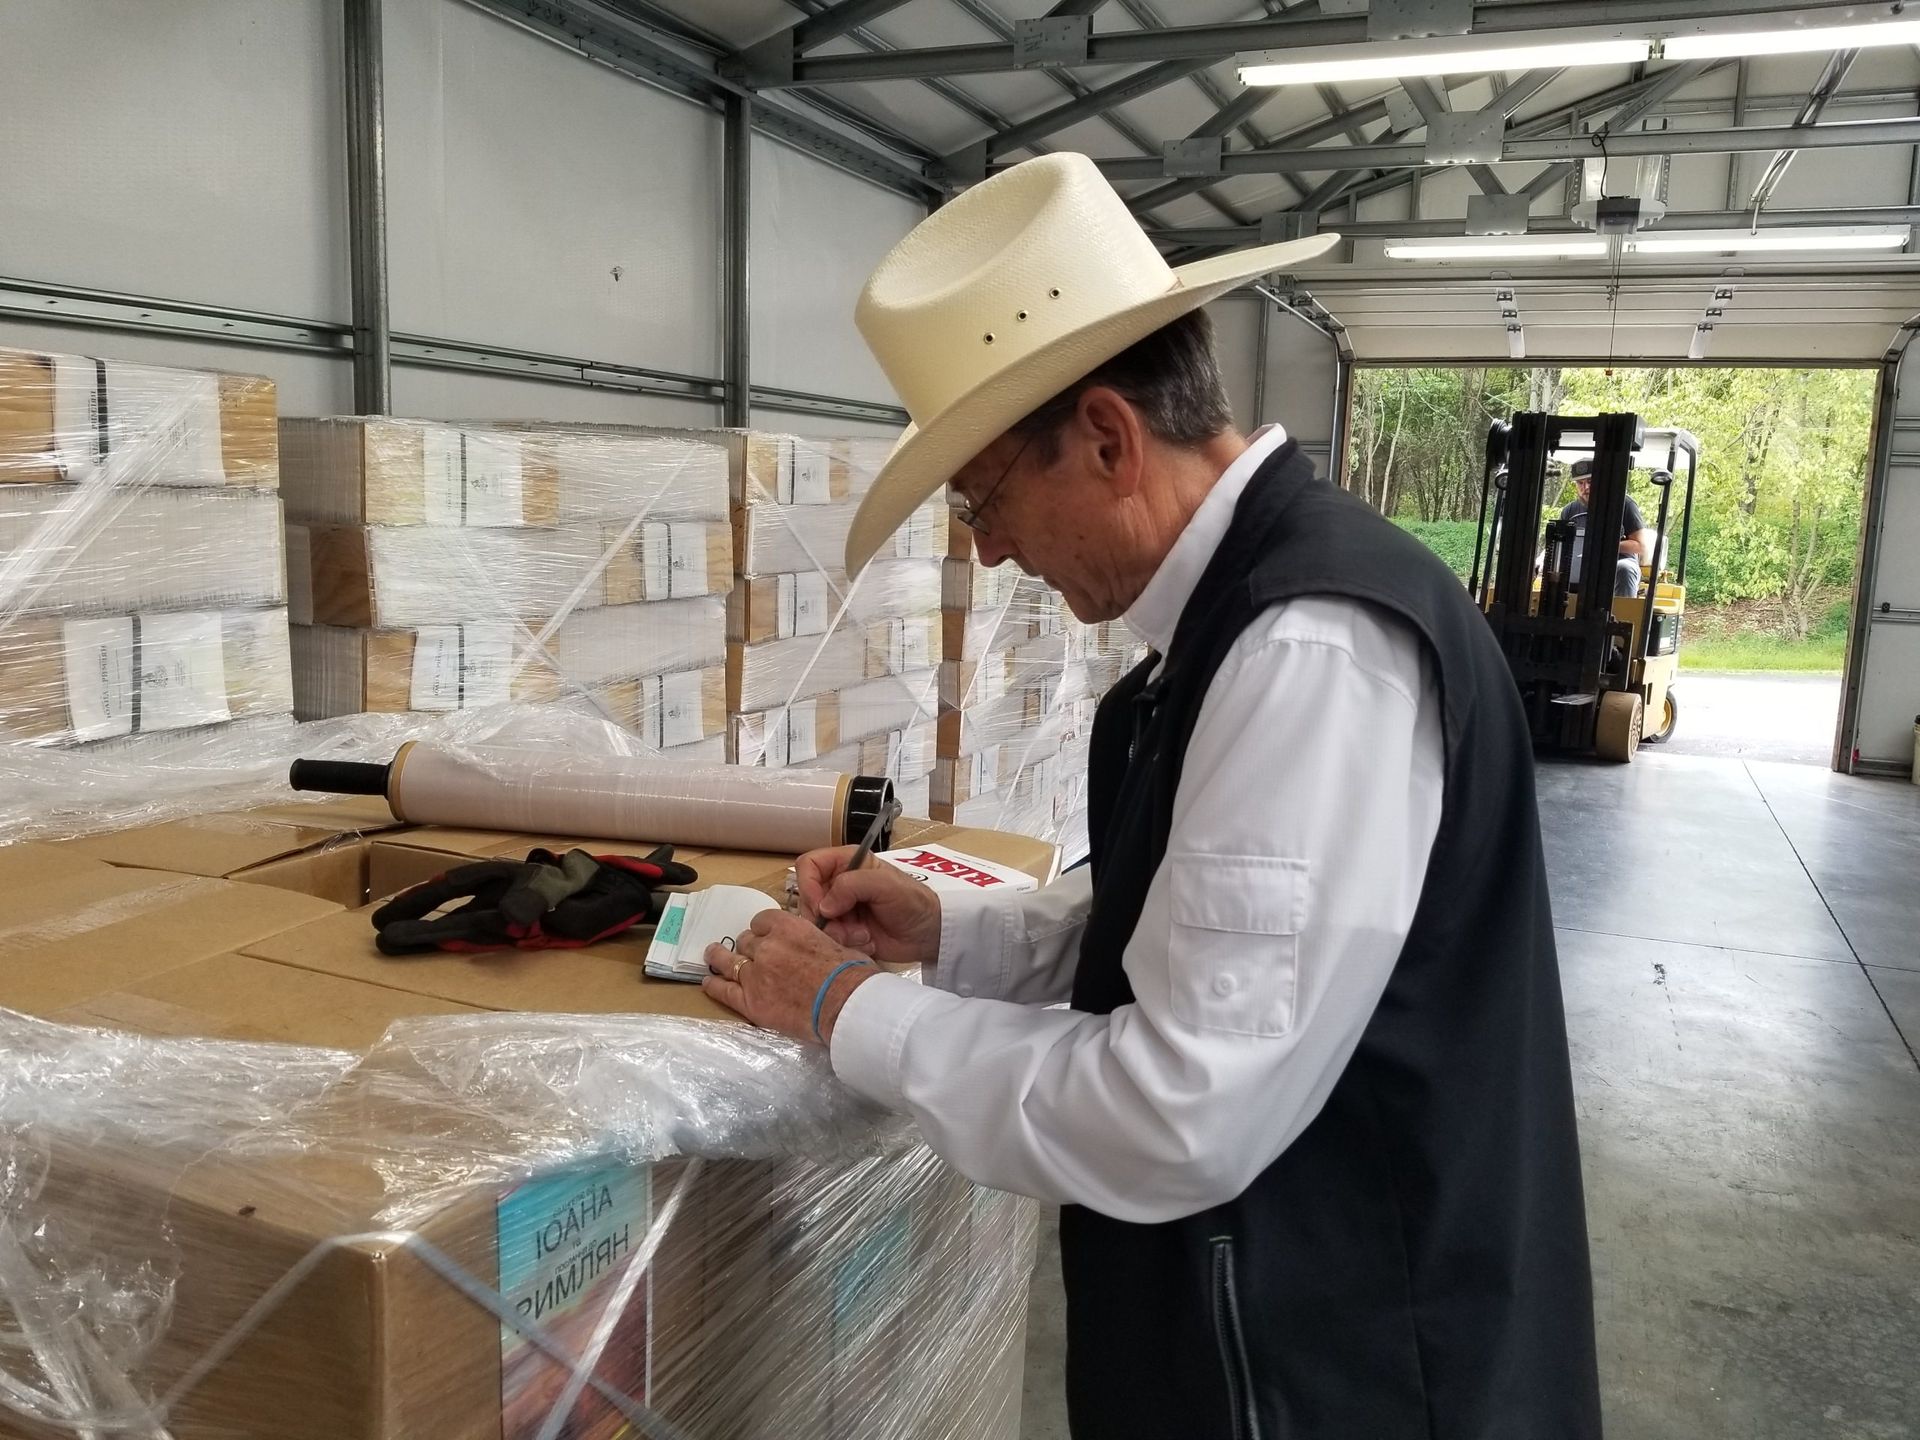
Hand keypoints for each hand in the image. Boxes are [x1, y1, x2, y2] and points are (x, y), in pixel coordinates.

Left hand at [702, 910, 877, 1046]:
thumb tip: (819, 945)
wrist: (844, 1005)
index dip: (762, 928)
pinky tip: (708, 982)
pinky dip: (713, 986)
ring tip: (712, 955)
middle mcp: (766, 947)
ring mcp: (754, 975)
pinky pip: (723, 991)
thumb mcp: (837, 943)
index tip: (765, 934)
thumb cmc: (850, 974)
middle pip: (746, 941)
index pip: (762, 920)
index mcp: (788, 928)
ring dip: (719, 957)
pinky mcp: (750, 1002)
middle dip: (748, 946)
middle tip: (751, 953)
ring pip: (728, 961)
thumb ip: (817, 940)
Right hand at [795, 845, 941, 968]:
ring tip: (863, 935)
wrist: (928, 934)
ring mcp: (840, 908)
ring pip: (816, 922)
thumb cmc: (913, 902)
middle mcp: (838, 883)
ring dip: (838, 933)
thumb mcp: (886, 885)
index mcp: (846, 862)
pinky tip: (866, 941)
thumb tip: (824, 906)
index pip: (808, 865)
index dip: (809, 886)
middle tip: (850, 927)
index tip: (822, 907)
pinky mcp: (843, 930)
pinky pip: (827, 939)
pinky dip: (844, 943)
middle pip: (807, 898)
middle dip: (826, 917)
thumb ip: (852, 885)